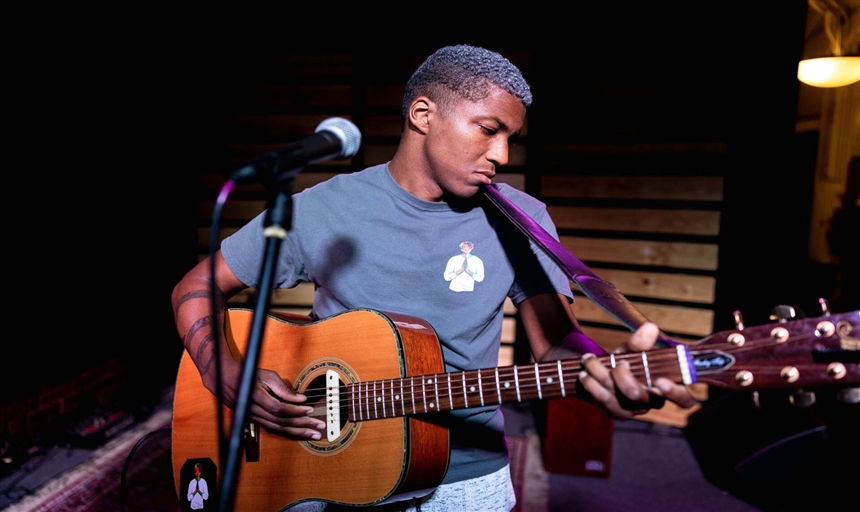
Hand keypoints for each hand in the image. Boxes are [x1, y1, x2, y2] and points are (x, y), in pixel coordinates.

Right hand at [210, 362, 325, 439]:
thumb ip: (284, 389)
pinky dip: (288, 432)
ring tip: (313, 434)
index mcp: (256, 398)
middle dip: (302, 425)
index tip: (310, 409)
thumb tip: (300, 399)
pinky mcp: (256, 421)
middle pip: (281, 422)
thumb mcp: (267, 376)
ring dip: (298, 432)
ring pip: (278, 429)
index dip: (295, 410)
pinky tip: (300, 433)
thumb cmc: (249, 375)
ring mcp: (254, 418)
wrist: (227, 381)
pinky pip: (274, 429)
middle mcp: (254, 411)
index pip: (279, 408)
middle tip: (319, 426)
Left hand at [578, 322, 697, 419]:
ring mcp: (633, 410)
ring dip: (600, 378)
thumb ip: (640, 343)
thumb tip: (651, 328)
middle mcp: (651, 402)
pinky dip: (592, 387)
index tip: (660, 380)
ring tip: (589, 361)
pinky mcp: (616, 413)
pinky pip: (604, 404)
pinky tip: (584, 374)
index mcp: (665, 387)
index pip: (684, 400)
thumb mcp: (632, 350)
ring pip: (618, 401)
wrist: (603, 371)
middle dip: (623, 377)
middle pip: (641, 397)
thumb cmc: (627, 360)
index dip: (675, 393)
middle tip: (618, 362)